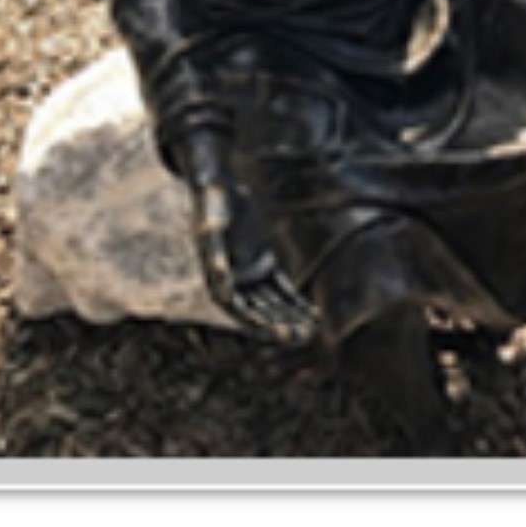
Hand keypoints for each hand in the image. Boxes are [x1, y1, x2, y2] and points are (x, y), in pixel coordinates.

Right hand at [194, 183, 318, 346]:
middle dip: (281, 327)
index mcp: (218, 285)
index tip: (281, 335)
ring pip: (275, 305)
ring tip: (313, 332)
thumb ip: (216, 259)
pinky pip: (283, 289)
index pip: (242, 313)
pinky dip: (297, 302)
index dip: (261, 326)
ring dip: (292, 319)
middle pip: (261, 313)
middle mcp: (235, 286)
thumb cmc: (212, 209)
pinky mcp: (265, 265)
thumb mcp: (212, 231)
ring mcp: (251, 277)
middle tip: (304, 338)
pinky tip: (313, 314)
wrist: (220, 188)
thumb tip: (223, 289)